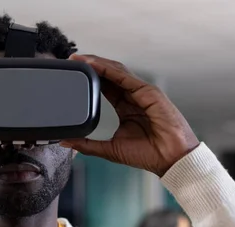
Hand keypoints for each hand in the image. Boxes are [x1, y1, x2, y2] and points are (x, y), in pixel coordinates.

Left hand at [61, 54, 198, 176]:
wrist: (170, 159)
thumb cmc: (147, 154)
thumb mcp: (109, 149)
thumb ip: (87, 144)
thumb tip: (64, 140)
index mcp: (125, 108)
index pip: (104, 88)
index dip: (89, 79)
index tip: (71, 75)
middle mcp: (132, 97)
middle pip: (109, 75)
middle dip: (90, 66)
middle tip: (71, 61)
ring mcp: (141, 93)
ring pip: (116, 71)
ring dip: (97, 63)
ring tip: (79, 59)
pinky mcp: (148, 92)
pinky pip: (125, 77)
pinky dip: (109, 69)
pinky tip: (95, 65)